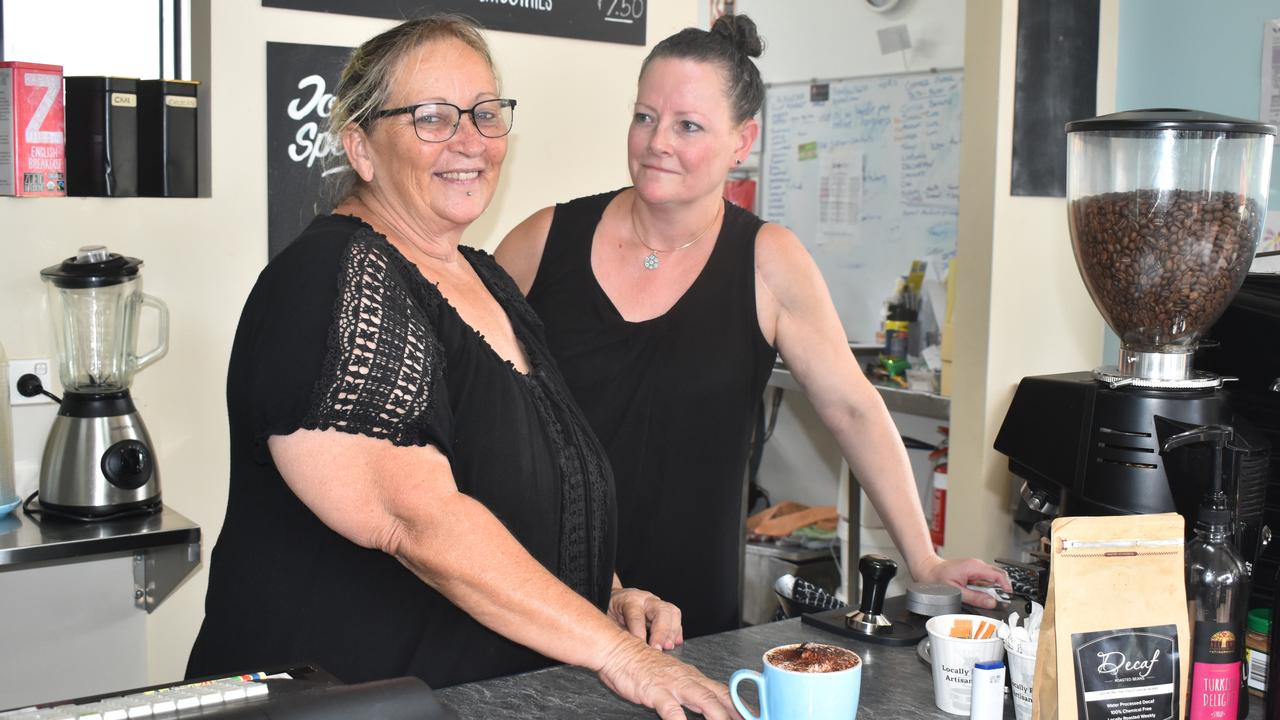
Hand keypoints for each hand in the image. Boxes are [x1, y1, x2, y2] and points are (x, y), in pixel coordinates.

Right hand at [597, 635, 740, 719]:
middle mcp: (687, 679)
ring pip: (703, 701)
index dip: (740, 706)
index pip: (723, 692)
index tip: (754, 717)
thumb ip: (687, 693)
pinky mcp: (655, 691)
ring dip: (718, 717)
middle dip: (737, 713)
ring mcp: (672, 684)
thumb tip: (703, 707)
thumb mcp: (670, 678)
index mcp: (692, 677)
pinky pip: (671, 709)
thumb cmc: (641, 667)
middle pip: (720, 697)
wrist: (618, 650)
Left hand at [609, 587, 683, 649]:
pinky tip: (674, 642)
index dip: (639, 632)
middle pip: (661, 610)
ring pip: (672, 612)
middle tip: (658, 649)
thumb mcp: (607, 620)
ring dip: (672, 631)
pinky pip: (675, 618)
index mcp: (629, 600)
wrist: (614, 599)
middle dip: (662, 631)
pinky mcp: (664, 610)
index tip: (642, 647)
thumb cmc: (610, 611)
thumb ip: (617, 632)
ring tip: (668, 647)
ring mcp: (657, 603)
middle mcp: (645, 599)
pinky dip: (676, 631)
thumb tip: (626, 650)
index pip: (636, 615)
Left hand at [912, 555, 1011, 608]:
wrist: (927, 570)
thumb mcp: (955, 591)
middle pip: (998, 576)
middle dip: (1001, 589)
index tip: (1008, 597)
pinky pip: (985, 580)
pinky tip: (978, 594)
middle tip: (999, 602)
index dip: (1006, 587)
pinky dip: (986, 588)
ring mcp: (975, 567)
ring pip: (992, 579)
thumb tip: (991, 603)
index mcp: (974, 567)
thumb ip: (975, 598)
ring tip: (985, 599)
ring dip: (993, 590)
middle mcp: (977, 565)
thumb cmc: (936, 578)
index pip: (998, 575)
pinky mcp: (973, 571)